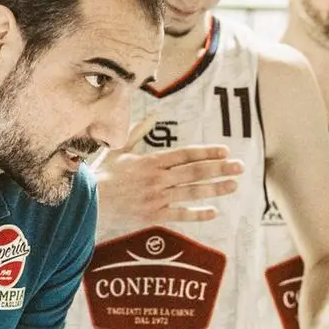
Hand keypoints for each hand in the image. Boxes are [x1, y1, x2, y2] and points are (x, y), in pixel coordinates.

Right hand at [93, 115, 243, 233]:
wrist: (88, 202)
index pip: (185, 154)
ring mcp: (157, 198)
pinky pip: (180, 214)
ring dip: (215, 188)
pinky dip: (197, 213)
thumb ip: (138, 132)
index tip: (224, 150)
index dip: (207, 152)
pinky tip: (214, 210)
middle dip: (220, 169)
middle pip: (194, 172)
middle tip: (239, 166)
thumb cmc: (103, 174)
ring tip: (233, 185)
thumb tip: (152, 114)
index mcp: (151, 161)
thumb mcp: (120, 149)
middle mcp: (157, 179)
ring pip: (191, 192)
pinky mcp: (153, 215)